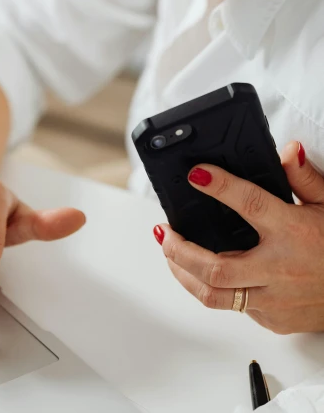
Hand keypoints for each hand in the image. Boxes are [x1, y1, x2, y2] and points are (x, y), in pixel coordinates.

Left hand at [154, 141, 323, 333]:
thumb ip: (305, 178)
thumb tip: (288, 150)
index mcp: (292, 232)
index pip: (250, 205)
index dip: (220, 187)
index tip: (197, 174)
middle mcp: (278, 269)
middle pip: (214, 267)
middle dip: (179, 249)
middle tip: (164, 231)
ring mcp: (273, 300)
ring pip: (213, 295)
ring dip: (183, 273)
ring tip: (169, 252)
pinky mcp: (272, 320)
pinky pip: (233, 307)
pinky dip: (213, 288)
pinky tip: (200, 272)